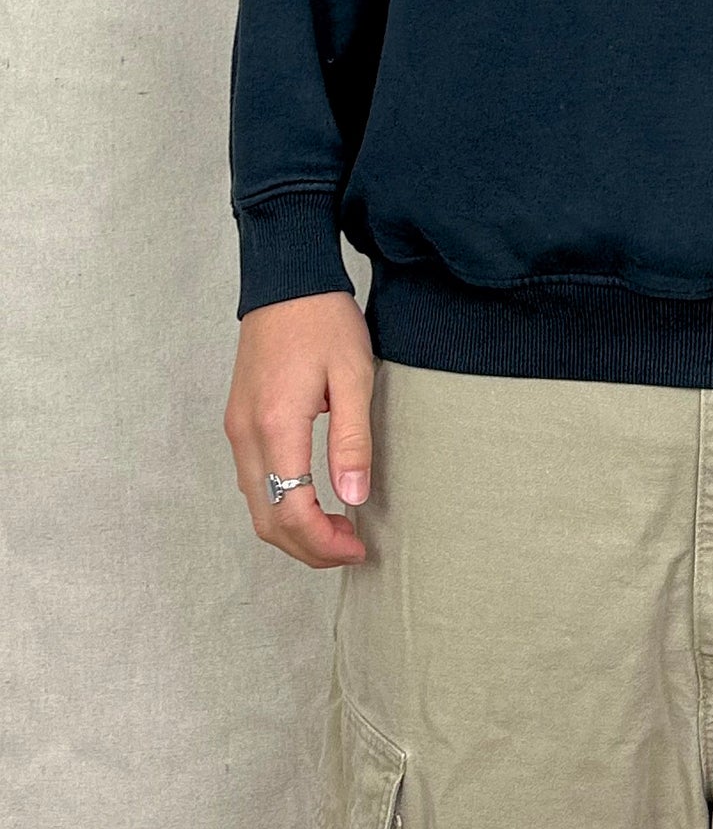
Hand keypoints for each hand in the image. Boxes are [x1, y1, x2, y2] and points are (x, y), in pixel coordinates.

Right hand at [224, 291, 374, 567]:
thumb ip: (353, 440)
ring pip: (256, 504)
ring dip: (294, 529)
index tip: (358, 547)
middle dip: (308, 547)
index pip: (291, 511)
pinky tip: (314, 500)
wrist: (287, 280)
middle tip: (351, 548)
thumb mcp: (354, 376)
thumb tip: (354, 497)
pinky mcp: (239, 421)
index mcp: (277, 425)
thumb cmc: (324, 321)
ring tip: (338, 529)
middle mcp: (247, 434)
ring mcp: (237, 428)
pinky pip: (253, 481)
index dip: (323, 542)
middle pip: (267, 519)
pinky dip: (280, 504)